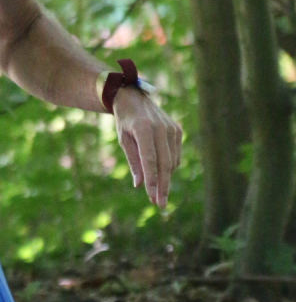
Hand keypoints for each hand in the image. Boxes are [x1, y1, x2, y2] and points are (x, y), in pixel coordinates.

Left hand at [113, 87, 181, 207]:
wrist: (134, 97)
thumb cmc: (125, 120)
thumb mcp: (123, 139)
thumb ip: (133, 161)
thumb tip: (139, 184)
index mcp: (144, 128)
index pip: (150, 160)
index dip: (152, 181)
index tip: (153, 198)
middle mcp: (161, 128)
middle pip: (165, 164)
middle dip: (163, 186)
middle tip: (160, 204)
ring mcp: (171, 129)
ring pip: (172, 162)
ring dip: (165, 177)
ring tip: (155, 189)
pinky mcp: (177, 130)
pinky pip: (175, 155)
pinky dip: (169, 166)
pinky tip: (160, 170)